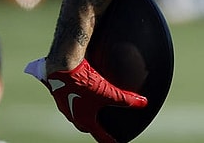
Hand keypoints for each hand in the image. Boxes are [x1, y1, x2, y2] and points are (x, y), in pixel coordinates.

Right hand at [27, 58, 147, 141]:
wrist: (61, 67)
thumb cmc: (83, 82)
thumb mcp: (108, 92)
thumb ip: (126, 99)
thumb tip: (143, 103)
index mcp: (83, 119)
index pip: (98, 135)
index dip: (108, 140)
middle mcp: (72, 114)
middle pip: (85, 125)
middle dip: (94, 127)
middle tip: (102, 127)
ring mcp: (64, 103)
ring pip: (76, 112)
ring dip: (85, 113)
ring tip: (93, 109)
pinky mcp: (60, 92)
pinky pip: (71, 99)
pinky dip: (79, 99)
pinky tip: (82, 91)